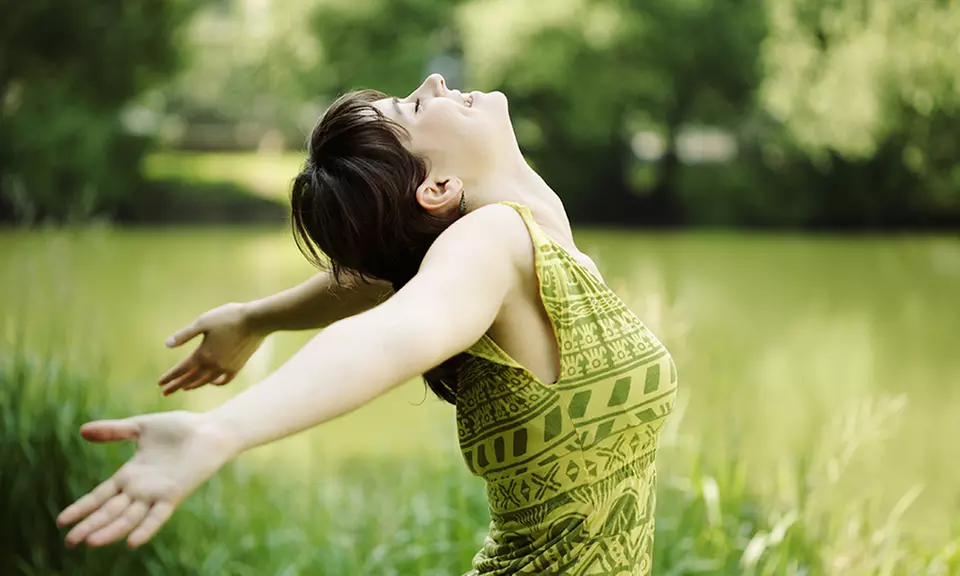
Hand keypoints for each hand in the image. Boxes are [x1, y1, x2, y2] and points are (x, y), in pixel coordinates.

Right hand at [57, 411, 235, 547]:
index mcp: (130, 474)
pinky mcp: (174, 494)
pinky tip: (132, 542)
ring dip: (111, 530)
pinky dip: (145, 529)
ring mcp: (156, 494)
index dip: (81, 508)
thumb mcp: (140, 427)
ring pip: (128, 517)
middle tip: (69, 541)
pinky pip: (157, 516)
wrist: (210, 429)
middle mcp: (140, 489)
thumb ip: (113, 431)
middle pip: (109, 511)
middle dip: (89, 525)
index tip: (61, 521)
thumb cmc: (180, 427)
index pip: (100, 496)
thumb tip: (82, 431)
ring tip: (90, 542)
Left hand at [158, 302, 266, 394]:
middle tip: (165, 393)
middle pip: (191, 379)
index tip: (159, 384)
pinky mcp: (237, 367)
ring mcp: (227, 368)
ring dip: (193, 385)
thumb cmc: (229, 317)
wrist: (257, 320)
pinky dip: (215, 383)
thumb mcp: (203, 322)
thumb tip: (166, 345)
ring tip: (184, 388)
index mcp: (203, 355)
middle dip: (176, 385)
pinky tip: (210, 382)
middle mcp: (214, 365)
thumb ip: (184, 335)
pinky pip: (223, 381)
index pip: (181, 370)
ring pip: (206, 381)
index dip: (169, 377)